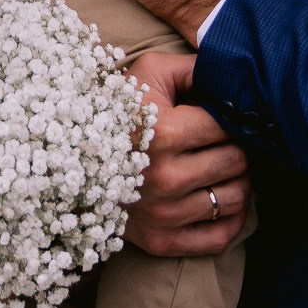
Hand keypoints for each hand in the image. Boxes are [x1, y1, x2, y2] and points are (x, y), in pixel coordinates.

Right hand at [124, 48, 250, 256]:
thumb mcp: (149, 73)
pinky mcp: (161, 241)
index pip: (227, 127)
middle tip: (224, 143)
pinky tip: (221, 200)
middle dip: (237, 148)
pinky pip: (219, 238)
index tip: (222, 119)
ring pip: (235, 198)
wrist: (70, 157)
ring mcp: (164, 213)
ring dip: (237, 182)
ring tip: (222, 169)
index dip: (230, 119)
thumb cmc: (117, 108)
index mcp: (163, 133)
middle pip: (236, 163)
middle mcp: (165, 177)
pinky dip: (231, 221)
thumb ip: (194, 67)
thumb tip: (235, 72)